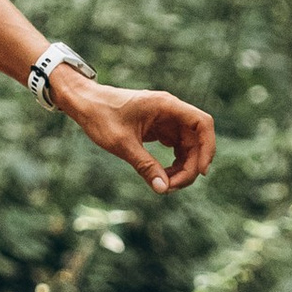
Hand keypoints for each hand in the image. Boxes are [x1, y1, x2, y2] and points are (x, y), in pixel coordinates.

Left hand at [56, 74, 216, 196]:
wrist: (83, 102)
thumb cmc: (100, 116)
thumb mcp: (122, 144)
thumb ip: (144, 165)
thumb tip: (163, 189)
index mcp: (166, 106)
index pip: (202, 123)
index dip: (208, 148)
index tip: (201, 171)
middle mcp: (170, 110)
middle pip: (196, 140)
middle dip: (191, 165)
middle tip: (172, 187)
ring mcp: (165, 119)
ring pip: (187, 146)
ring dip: (183, 167)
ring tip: (166, 184)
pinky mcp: (157, 128)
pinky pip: (175, 147)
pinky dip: (173, 163)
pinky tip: (163, 176)